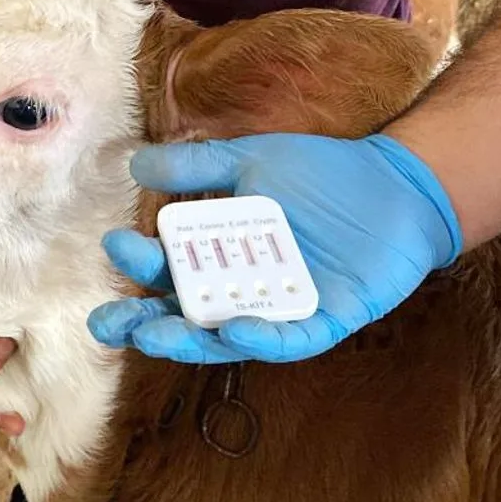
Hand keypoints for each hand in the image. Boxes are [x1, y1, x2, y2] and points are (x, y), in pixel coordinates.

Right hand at [86, 133, 461, 363]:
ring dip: (190, 340)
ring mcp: (280, 309)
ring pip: (225, 336)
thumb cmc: (323, 173)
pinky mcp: (324, 321)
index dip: (138, 265)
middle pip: (183, 314)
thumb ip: (196, 166)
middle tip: (105, 325)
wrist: (395, 183)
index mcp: (221, 255)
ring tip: (156, 336)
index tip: (115, 246)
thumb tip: (134, 162)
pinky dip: (262, 338)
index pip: (167, 268)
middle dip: (142, 323)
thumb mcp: (251, 161)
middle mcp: (242, 289)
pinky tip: (235, 330)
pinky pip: (288, 339)